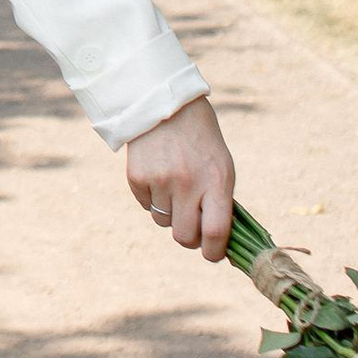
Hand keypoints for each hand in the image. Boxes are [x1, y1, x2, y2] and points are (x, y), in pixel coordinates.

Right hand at [125, 93, 234, 258]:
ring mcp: (159, 180)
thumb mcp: (221, 167)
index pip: (217, 232)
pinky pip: (146, 206)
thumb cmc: (201, 139)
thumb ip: (220, 202)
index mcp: (216, 180)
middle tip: (192, 226)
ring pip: (163, 222)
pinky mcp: (136, 176)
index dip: (215, 252)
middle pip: (185, 236)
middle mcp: (187, 182)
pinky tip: (158, 175)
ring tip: (174, 188)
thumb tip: (219, 241)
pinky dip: (153, 199)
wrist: (164, 103)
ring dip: (170, 214)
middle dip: (190, 238)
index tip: (214, 253)